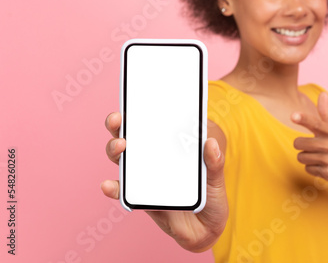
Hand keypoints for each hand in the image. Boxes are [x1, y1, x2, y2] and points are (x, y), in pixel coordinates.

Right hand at [101, 112, 227, 252]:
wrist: (206, 229)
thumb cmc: (211, 197)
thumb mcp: (216, 178)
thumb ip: (215, 163)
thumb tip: (210, 142)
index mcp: (171, 147)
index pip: (153, 124)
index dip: (140, 111)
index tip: (134, 101)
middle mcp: (154, 158)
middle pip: (130, 137)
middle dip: (119, 125)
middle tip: (118, 120)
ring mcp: (145, 177)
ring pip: (122, 159)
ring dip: (115, 149)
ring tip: (121, 146)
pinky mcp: (140, 198)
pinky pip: (123, 191)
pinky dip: (113, 188)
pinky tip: (109, 185)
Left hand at [291, 92, 327, 185]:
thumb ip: (326, 112)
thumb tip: (323, 94)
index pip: (316, 123)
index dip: (304, 119)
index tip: (293, 115)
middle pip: (299, 143)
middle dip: (301, 145)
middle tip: (311, 146)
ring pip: (301, 157)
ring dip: (306, 157)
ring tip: (319, 156)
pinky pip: (308, 169)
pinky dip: (312, 168)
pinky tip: (323, 166)